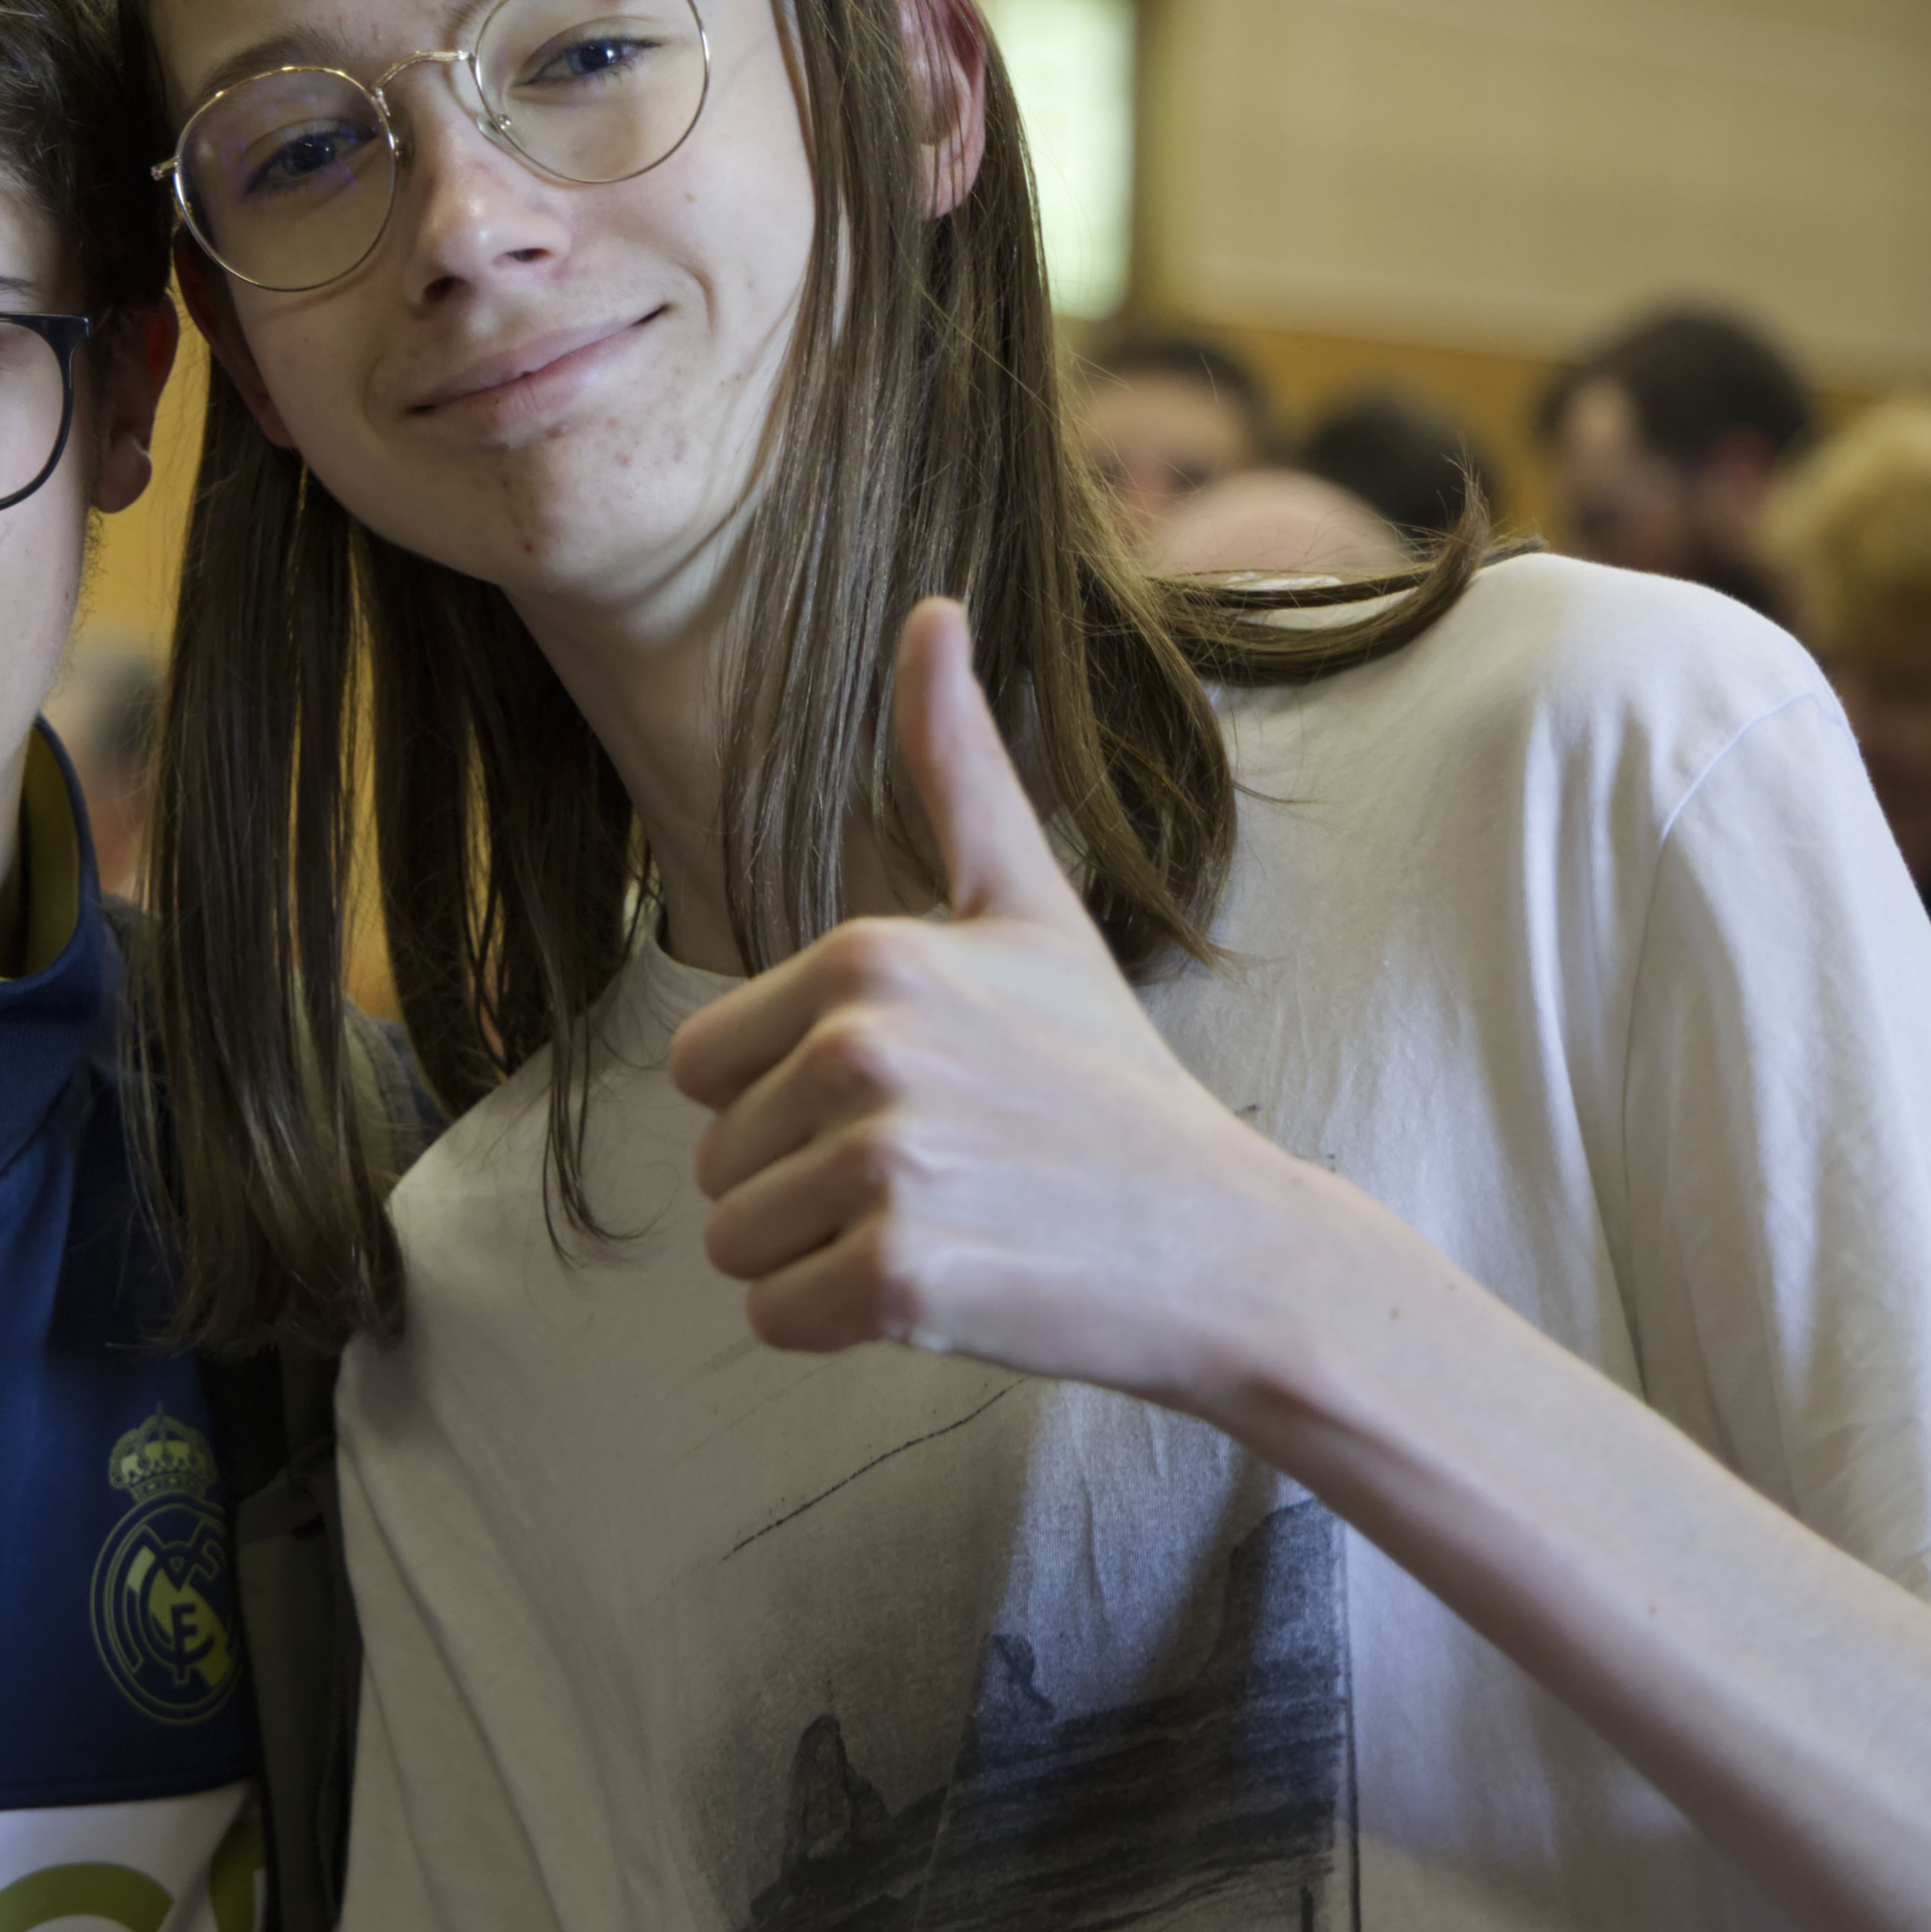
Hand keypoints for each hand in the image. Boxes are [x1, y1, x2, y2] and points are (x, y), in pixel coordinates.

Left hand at [667, 598, 1443, 1418]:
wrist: (1229, 1247)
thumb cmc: (1110, 1081)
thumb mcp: (1028, 911)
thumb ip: (957, 767)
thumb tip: (929, 606)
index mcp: (869, 958)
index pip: (701, 1063)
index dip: (785, 1098)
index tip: (908, 1100)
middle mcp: (864, 1049)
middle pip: (714, 1156)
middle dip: (801, 1185)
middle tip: (940, 1174)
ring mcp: (883, 1167)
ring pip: (735, 1242)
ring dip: (816, 1257)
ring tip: (945, 1226)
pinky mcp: (898, 1280)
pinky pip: (774, 1319)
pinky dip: (840, 1325)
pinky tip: (946, 1291)